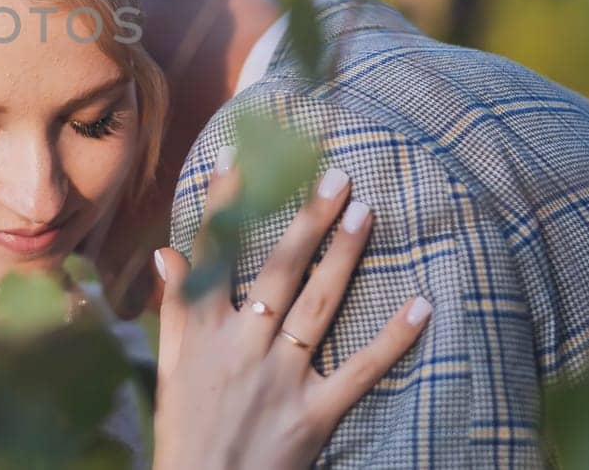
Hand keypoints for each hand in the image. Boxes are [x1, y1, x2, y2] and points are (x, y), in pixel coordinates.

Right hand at [148, 152, 431, 469]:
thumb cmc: (185, 430)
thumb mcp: (170, 367)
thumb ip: (175, 308)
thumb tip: (168, 254)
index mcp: (202, 331)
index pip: (213, 255)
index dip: (224, 205)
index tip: (239, 158)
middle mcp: (242, 344)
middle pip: (277, 270)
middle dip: (307, 220)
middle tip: (336, 178)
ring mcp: (280, 378)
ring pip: (317, 306)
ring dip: (343, 257)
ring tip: (365, 213)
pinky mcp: (312, 414)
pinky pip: (359, 371)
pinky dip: (393, 340)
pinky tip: (421, 306)